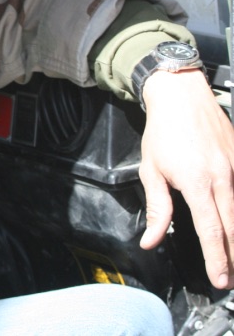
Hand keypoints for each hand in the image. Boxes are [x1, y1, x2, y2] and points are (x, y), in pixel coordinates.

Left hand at [138, 69, 233, 288]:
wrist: (181, 96)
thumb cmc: (163, 131)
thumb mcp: (151, 170)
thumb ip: (157, 208)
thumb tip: (151, 240)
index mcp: (198, 182)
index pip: (211, 230)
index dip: (216, 259)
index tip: (219, 279)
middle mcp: (223, 178)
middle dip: (232, 257)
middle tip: (230, 279)